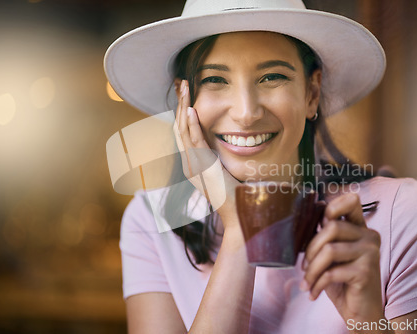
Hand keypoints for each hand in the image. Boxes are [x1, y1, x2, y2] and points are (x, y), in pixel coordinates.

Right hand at [173, 80, 240, 227]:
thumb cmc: (236, 195)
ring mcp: (193, 166)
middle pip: (178, 127)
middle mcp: (189, 163)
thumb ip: (219, 158)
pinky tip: (190, 109)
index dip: (181, 111)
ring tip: (184, 88)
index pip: (183, 132)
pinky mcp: (202, 168)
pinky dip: (191, 125)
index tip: (185, 93)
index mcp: (193, 163)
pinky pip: (193, 143)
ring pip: (182, 131)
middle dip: (179, 103)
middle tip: (180, 83)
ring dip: (182, 107)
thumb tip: (228, 142)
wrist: (238, 215)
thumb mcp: (224, 171)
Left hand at [300, 193, 383, 323]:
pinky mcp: (366, 272)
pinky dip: (318, 283)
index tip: (318, 223)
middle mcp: (370, 237)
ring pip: (329, 250)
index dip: (332, 205)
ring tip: (307, 282)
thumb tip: (305, 220)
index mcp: (362, 229)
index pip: (351, 201)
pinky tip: (314, 292)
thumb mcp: (331, 256)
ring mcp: (371, 253)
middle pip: (332, 227)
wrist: (361, 313)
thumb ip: (325, 237)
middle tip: (304, 266)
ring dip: (312, 269)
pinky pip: (332, 272)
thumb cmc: (342, 282)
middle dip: (311, 248)